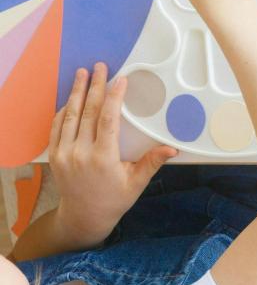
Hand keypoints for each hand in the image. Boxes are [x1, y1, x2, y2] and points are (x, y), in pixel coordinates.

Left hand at [50, 64, 176, 248]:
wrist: (83, 217)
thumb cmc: (114, 199)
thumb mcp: (136, 183)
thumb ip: (152, 162)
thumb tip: (172, 148)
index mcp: (102, 158)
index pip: (108, 119)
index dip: (114, 97)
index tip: (120, 80)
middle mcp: (80, 153)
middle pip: (88, 111)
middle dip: (95, 86)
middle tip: (100, 67)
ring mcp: (64, 154)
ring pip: (70, 115)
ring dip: (76, 92)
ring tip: (82, 73)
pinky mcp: (55, 156)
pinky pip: (57, 126)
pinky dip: (64, 109)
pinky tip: (71, 97)